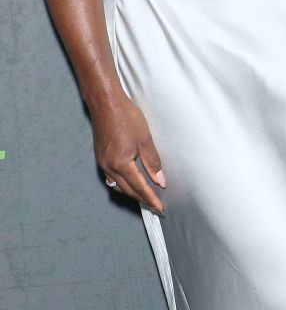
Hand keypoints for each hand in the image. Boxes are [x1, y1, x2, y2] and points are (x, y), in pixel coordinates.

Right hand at [91, 92, 165, 212]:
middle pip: (127, 190)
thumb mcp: (144, 139)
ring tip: (144, 196)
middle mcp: (109, 167)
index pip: (139, 187)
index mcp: (121, 164)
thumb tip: (160, 180)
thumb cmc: (126, 117)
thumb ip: (152, 161)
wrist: (105, 103)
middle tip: (154, 204)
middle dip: (141, 198)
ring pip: (117, 185)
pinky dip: (122, 183)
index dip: (150, 198)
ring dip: (131, 192)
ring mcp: (102, 163)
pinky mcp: (100, 157)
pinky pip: (111, 177)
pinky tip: (129, 181)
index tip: (160, 207)